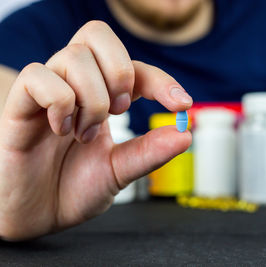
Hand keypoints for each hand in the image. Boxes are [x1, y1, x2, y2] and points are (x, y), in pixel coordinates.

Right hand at [0, 21, 191, 240]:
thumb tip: (185, 133)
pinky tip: (59, 130)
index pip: (134, 67)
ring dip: (92, 98)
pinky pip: (38, 76)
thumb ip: (149, 152)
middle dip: (121, 71)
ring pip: (74, 56)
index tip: (182, 104)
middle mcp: (75, 85)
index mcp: (102, 96)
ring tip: (85, 134)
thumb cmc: (74, 189)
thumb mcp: (120, 170)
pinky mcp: (19, 104)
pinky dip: (60, 102)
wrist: (36, 215)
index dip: (161, 80)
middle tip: (120, 110)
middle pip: (97, 34)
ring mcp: (47, 91)